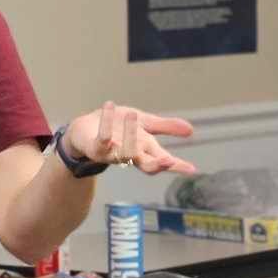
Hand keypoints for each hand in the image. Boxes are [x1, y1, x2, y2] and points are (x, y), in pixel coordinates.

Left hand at [65, 103, 195, 175]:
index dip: (177, 166)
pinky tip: (110, 107)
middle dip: (156, 164)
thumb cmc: (117, 129)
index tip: (191, 169)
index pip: (162, 160)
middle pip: (146, 165)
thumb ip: (165, 127)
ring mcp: (112, 153)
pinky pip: (102, 138)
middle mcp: (130, 154)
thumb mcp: (144, 124)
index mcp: (144, 150)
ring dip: (130, 137)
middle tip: (167, 161)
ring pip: (124, 152)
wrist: (87, 129)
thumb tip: (190, 130)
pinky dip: (106, 126)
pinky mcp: (96, 147)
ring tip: (134, 115)